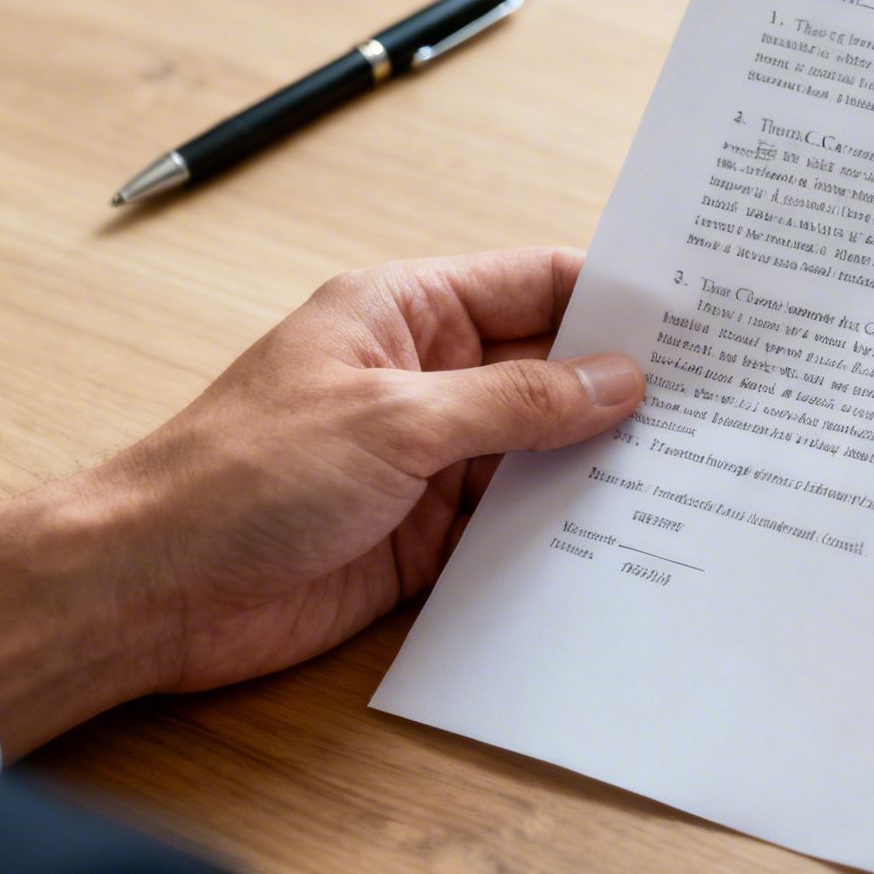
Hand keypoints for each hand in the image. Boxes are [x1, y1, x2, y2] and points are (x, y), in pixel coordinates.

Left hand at [0, 248, 642, 759]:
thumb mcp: (395, 420)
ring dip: (601, 462)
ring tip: (696, 469)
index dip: (614, 296)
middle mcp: (428, 377)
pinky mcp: (430, 534)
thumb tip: (617, 380)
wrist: (153, 590)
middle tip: (721, 402)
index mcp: (407, 312)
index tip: (697, 316)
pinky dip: (565, 527)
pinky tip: (628, 535)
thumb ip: (515, 402)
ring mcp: (432, 458)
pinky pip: (517, 521)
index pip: (535, 284)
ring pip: (543, 449)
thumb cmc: (242, 476)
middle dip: (623, 385)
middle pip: (551, 368)